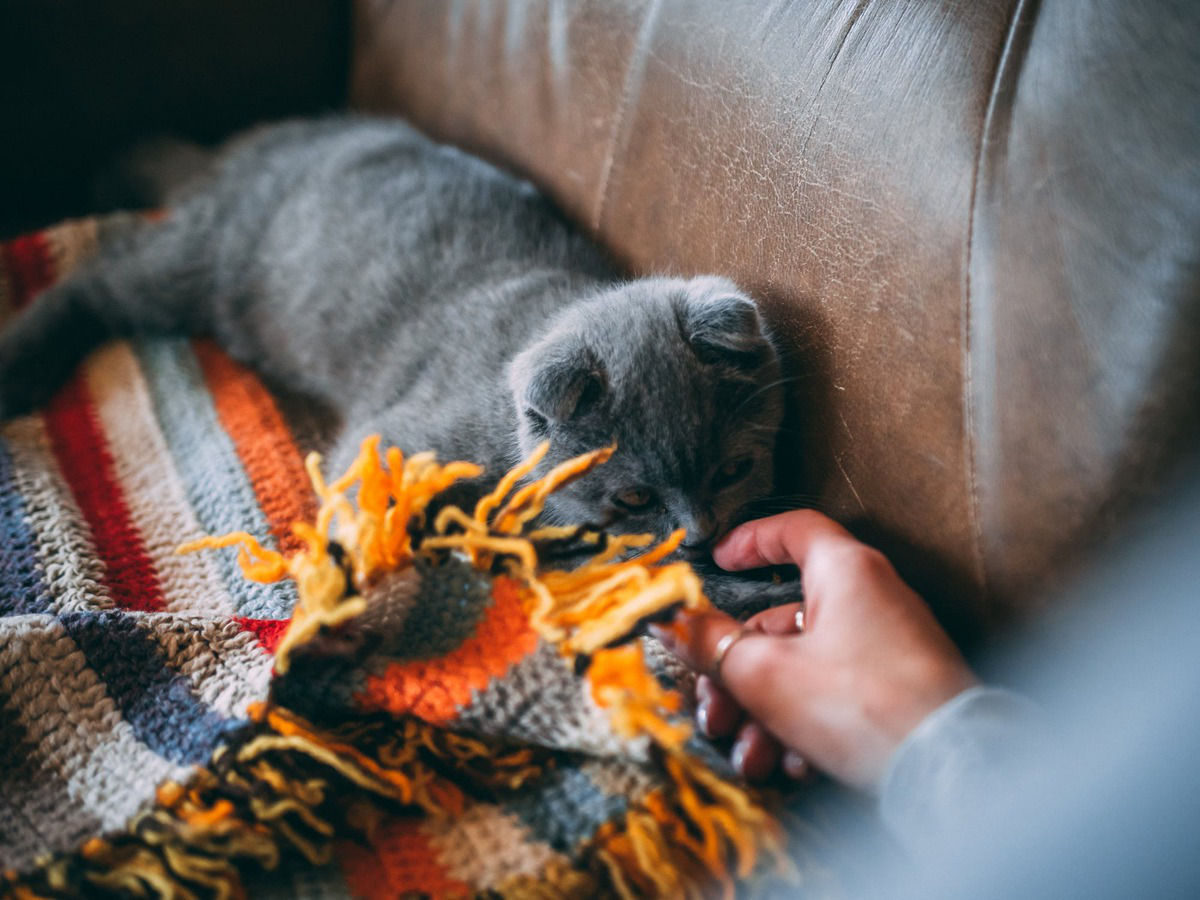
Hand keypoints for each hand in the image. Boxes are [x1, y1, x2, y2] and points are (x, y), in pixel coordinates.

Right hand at [656, 510, 977, 789]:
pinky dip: (806, 725)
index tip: (720, 559)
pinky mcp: (900, 690)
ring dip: (765, 711)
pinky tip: (793, 763)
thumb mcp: (765, 674)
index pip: (794, 529)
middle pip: (784, 619)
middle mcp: (872, 599)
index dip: (750, 540)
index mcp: (845, 572)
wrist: (948, 773)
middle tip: (715, 703)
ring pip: (805, 666)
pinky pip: (837, 695)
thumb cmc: (868, 707)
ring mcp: (889, 646)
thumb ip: (711, 644)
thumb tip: (674, 624)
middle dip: (739, 670)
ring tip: (750, 752)